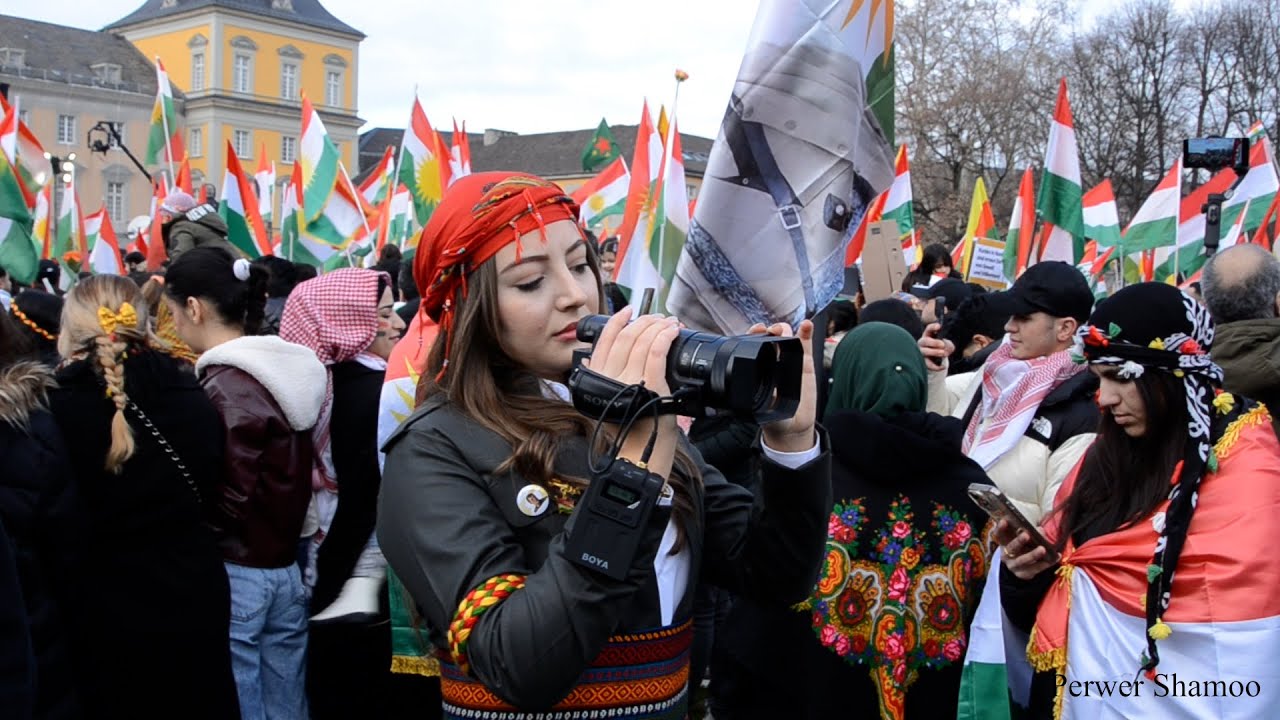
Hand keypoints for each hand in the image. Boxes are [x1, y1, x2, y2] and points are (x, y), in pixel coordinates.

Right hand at [584, 308, 680, 476]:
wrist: (639, 454)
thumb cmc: (628, 430)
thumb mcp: (605, 402)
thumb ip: (598, 379)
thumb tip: (589, 358)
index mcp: (598, 379)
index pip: (604, 341)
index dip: (617, 322)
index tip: (628, 311)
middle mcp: (610, 377)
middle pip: (626, 337)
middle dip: (644, 321)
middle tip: (657, 317)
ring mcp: (631, 379)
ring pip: (644, 340)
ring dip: (659, 326)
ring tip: (670, 323)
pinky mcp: (652, 384)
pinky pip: (657, 351)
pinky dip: (666, 336)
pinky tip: (673, 331)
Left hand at [756, 320, 816, 453]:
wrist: (792, 427)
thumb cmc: (774, 417)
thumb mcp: (764, 410)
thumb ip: (763, 400)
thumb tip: (760, 390)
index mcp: (759, 368)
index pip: (754, 346)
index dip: (754, 334)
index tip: (755, 330)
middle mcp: (774, 361)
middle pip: (771, 337)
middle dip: (770, 330)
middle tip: (770, 331)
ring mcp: (790, 360)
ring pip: (787, 337)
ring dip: (784, 329)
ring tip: (783, 331)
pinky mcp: (806, 363)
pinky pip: (805, 344)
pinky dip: (806, 332)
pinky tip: (806, 325)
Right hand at [918, 323, 953, 371]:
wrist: (938, 360)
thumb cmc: (942, 349)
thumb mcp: (947, 345)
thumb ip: (948, 345)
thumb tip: (945, 350)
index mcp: (928, 335)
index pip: (929, 329)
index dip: (933, 327)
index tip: (939, 326)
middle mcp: (923, 343)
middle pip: (925, 341)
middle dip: (934, 342)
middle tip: (942, 345)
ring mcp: (921, 352)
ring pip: (924, 352)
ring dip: (934, 352)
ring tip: (943, 353)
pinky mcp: (923, 362)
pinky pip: (928, 364)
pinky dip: (935, 366)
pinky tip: (943, 367)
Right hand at [994, 519, 1058, 579]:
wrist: (1019, 567)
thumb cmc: (1021, 547)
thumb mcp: (1021, 539)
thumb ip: (1028, 532)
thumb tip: (1040, 530)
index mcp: (1004, 543)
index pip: (998, 535)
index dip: (1000, 528)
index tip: (1004, 521)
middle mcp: (1006, 555)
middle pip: (1011, 548)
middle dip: (1018, 541)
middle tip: (1026, 535)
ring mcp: (1014, 566)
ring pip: (1023, 561)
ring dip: (1033, 554)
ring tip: (1043, 549)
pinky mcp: (1023, 574)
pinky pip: (1035, 569)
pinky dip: (1046, 563)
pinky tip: (1055, 557)